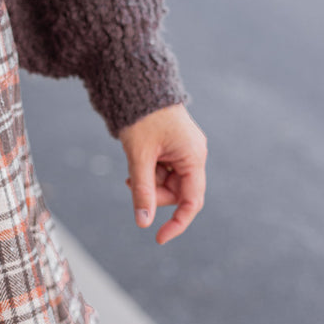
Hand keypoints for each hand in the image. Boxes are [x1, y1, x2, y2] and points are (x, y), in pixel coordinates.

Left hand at [118, 103, 207, 244]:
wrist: (137, 84)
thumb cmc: (141, 116)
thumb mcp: (139, 156)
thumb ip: (142, 189)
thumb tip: (143, 222)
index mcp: (193, 156)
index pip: (192, 201)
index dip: (177, 223)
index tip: (158, 239)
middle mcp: (193, 154)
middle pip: (177, 192)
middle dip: (154, 194)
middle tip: (130, 183)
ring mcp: (184, 150)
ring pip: (167, 182)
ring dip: (149, 182)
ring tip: (131, 169)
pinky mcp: (174, 146)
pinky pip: (163, 169)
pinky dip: (149, 171)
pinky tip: (137, 161)